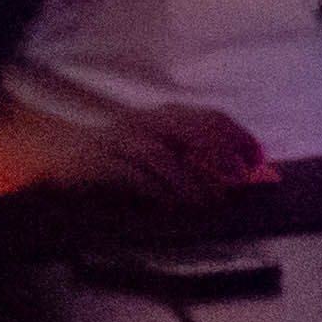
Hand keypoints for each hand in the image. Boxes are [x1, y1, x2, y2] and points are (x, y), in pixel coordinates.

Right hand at [79, 100, 276, 198]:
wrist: (62, 154)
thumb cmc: (120, 158)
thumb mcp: (161, 154)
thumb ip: (194, 162)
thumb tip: (236, 180)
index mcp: (167, 116)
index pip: (211, 118)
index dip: (238, 136)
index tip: (259, 159)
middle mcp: (148, 122)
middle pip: (191, 128)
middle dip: (220, 151)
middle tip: (241, 176)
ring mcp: (124, 139)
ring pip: (161, 153)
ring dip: (189, 179)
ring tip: (210, 202)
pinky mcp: (102, 161)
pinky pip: (133, 173)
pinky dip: (156, 189)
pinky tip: (172, 205)